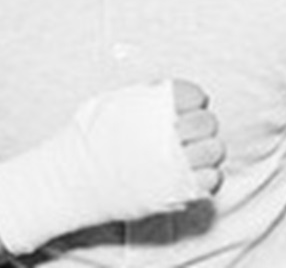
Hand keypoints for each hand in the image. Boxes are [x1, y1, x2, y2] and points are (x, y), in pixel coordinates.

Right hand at [0, 79, 220, 254]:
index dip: (194, 102)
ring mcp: (172, 164)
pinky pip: (212, 180)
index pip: (196, 95)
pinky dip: (207, 176)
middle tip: (188, 134)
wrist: (70, 180)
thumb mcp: (115, 101)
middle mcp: (165, 133)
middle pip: (208, 122)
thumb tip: (172, 92)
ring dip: (208, 151)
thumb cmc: (89, 138)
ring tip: (191, 154)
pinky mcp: (174, 192)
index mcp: (152, 106)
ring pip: (215, 151)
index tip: (184, 111)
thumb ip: (148, 94)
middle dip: (202, 126)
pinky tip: (191, 174)